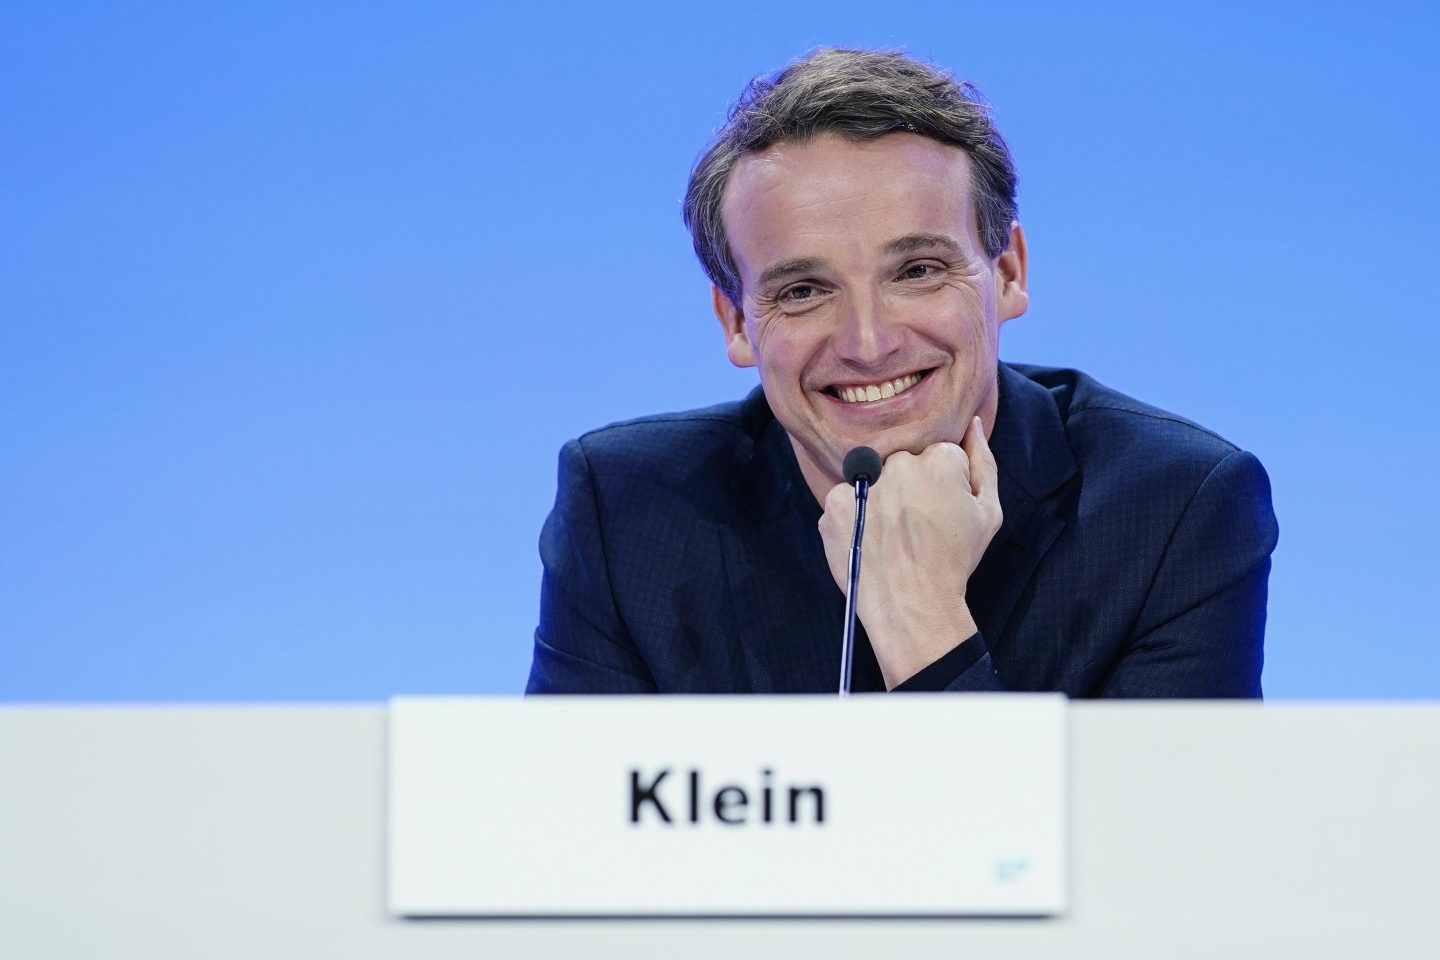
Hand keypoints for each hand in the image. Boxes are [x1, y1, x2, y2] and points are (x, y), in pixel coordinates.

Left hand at [817, 417, 1002, 688]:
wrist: (912, 604)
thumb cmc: (955, 560)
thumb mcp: (988, 512)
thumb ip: (983, 461)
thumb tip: (972, 423)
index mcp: (939, 459)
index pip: (939, 455)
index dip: (944, 485)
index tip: (941, 513)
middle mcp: (898, 463)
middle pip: (903, 463)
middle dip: (909, 486)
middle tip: (915, 525)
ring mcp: (863, 482)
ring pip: (872, 478)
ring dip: (878, 497)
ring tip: (889, 534)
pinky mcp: (834, 504)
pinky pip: (844, 499)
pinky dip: (852, 516)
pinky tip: (868, 539)